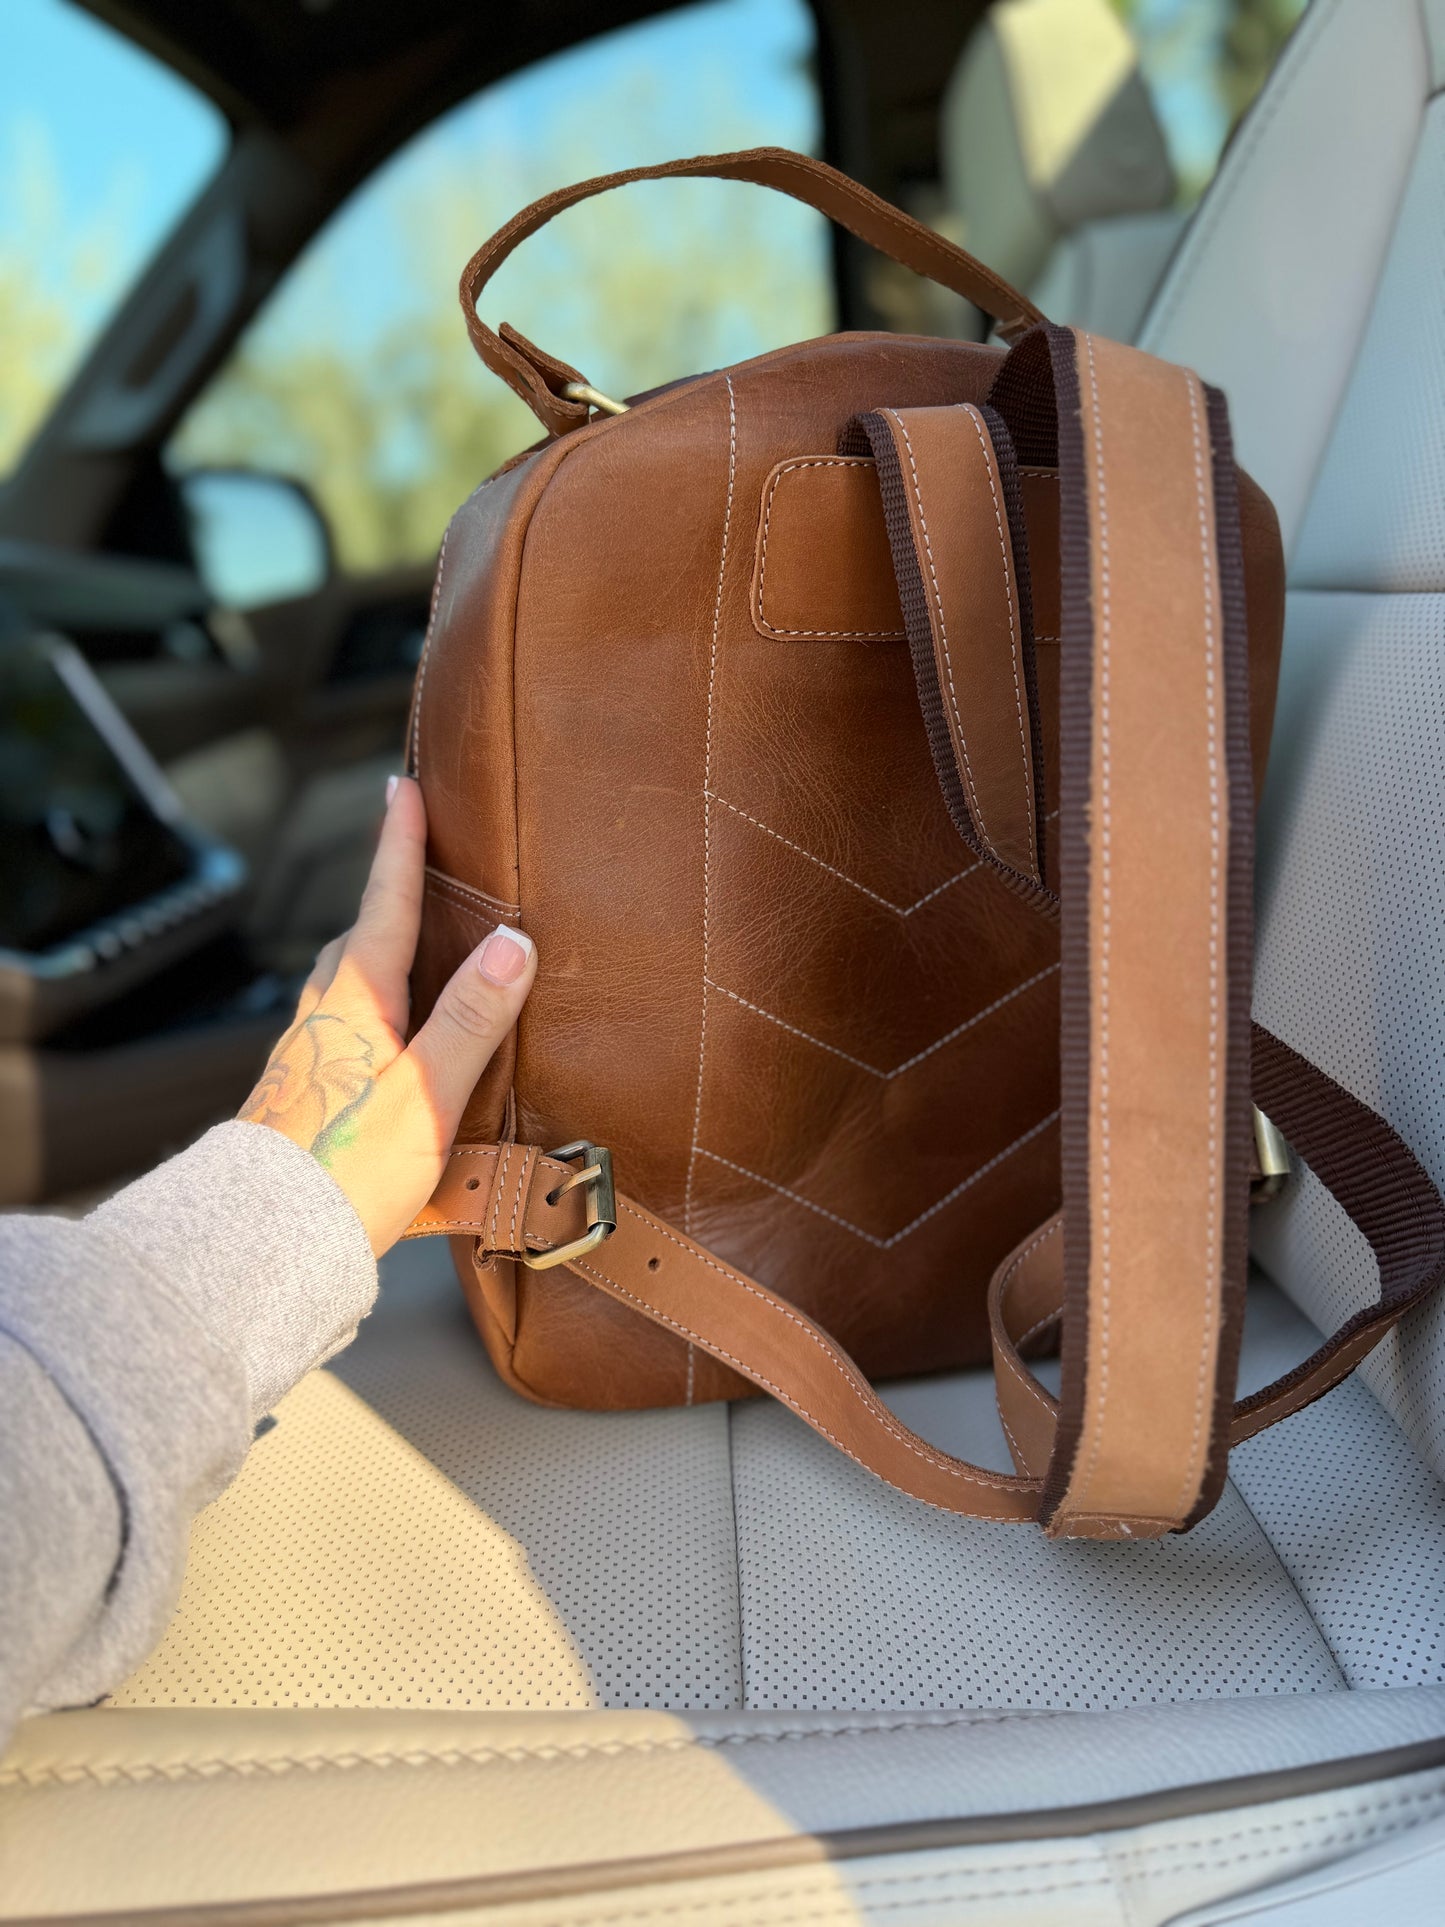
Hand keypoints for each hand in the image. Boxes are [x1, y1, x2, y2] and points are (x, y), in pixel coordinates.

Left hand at [239, 775, 534, 1254]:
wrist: (265, 1245)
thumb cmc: (347, 1169)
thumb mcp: (429, 1090)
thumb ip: (472, 1017)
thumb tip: (512, 943)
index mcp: (354, 1000)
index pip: (384, 903)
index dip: (398, 845)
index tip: (402, 788)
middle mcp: (321, 1019)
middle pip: (357, 941)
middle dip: (385, 900)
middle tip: (411, 866)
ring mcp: (307, 1061)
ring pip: (344, 990)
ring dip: (377, 962)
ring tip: (417, 960)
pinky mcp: (305, 1103)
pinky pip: (343, 1036)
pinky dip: (373, 1019)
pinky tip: (393, 1050)